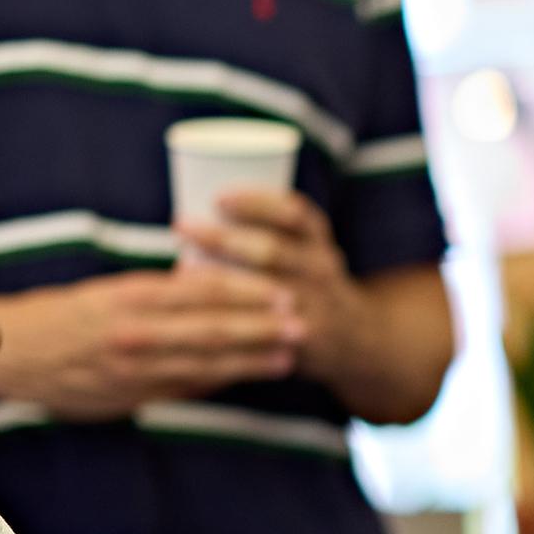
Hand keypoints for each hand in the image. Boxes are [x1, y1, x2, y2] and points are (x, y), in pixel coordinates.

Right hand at [0, 270, 301, 419]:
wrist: (16, 356)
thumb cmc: (66, 316)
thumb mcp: (110, 292)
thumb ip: (156, 294)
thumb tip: (205, 285)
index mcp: (132, 297)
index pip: (201, 292)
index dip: (247, 293)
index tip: (281, 290)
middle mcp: (137, 332)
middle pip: (213, 330)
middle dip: (261, 328)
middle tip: (301, 324)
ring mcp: (136, 369)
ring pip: (205, 363)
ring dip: (251, 360)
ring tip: (287, 356)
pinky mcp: (132, 395)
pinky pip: (186, 387)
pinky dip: (219, 380)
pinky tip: (246, 375)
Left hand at [181, 187, 367, 383]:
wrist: (351, 333)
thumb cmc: (303, 278)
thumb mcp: (301, 246)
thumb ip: (263, 228)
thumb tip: (192, 213)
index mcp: (316, 237)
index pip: (294, 213)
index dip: (257, 202)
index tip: (218, 196)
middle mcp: (319, 266)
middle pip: (273, 250)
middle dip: (223, 237)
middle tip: (182, 225)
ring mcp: (315, 303)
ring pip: (266, 289)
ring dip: (220, 276)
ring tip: (182, 266)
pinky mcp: (304, 336)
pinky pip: (265, 324)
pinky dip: (233, 314)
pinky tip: (202, 308)